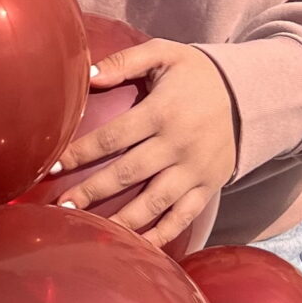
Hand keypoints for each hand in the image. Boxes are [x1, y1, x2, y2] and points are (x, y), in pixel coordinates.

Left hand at [54, 40, 237, 247]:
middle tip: (61, 206)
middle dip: (91, 191)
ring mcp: (194, 170)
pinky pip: (182, 218)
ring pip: (153, 203)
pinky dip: (160, 236)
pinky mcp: (208, 187)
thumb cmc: (197, 73)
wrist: (251, 94)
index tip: (51, 167)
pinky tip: (135, 249)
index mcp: (162, 112)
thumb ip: (124, 61)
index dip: (79, 153)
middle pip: (127, 173)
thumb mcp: (164, 53)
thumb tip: (88, 76)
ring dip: (119, 220)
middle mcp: (177, 145)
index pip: (112, 137)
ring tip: (89, 230)